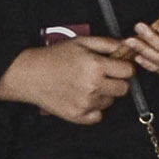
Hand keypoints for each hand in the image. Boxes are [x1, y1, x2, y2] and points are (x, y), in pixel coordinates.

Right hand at [0, 35, 131, 124]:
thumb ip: (107, 43)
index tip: (116, 67)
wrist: (30, 75)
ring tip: (86, 85)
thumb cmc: (54, 56)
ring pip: (110, 102)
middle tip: (102, 76)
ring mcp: (86, 103)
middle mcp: (93, 86)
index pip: (128, 72)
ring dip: (103, 94)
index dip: (123, 67)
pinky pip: (98, 116)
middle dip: (116, 81)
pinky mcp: (78, 116)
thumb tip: (127, 46)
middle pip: (123, 89)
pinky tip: (82, 98)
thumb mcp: (81, 42)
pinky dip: (93, 109)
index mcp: (96, 66)